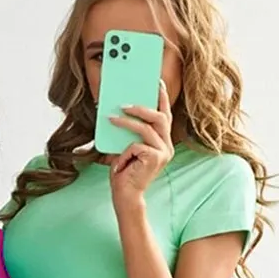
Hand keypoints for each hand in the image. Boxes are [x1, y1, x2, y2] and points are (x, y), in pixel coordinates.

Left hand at [108, 79, 174, 206]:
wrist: (125, 196)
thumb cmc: (124, 172)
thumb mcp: (126, 147)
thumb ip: (130, 131)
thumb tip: (123, 108)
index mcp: (163, 142)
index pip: (165, 114)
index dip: (162, 97)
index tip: (156, 81)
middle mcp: (167, 146)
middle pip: (160, 117)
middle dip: (141, 107)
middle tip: (123, 103)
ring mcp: (163, 152)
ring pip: (146, 128)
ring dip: (127, 123)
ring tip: (111, 119)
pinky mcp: (155, 158)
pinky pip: (136, 145)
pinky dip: (124, 152)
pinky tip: (120, 163)